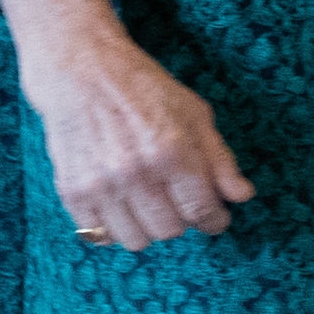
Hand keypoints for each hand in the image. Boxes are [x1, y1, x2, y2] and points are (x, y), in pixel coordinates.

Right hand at [0, 0, 253, 250]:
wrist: (82, 73)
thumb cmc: (145, 90)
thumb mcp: (195, 114)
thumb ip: (220, 159)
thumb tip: (242, 196)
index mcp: (171, 152)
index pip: (201, 211)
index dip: (215, 220)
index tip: (216, 218)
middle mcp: (134, 173)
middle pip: (170, 230)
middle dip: (183, 220)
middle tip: (180, 201)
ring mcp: (99, 185)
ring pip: (135, 240)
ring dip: (149, 227)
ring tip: (151, 203)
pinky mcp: (71, 191)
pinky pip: (99, 234)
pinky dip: (115, 227)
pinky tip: (123, 204)